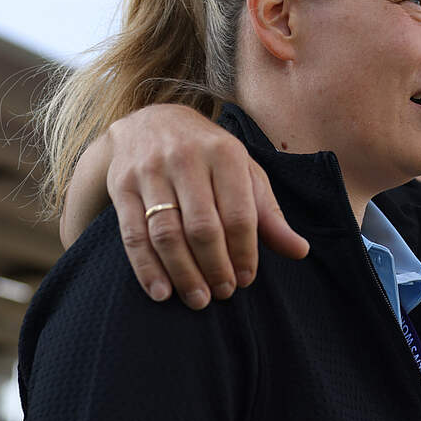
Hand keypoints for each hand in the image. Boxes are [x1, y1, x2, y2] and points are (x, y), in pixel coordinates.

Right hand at [61, 103, 309, 308]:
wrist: (152, 122)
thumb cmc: (210, 156)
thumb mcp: (245, 174)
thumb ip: (268, 214)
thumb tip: (300, 251)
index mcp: (224, 154)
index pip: (238, 214)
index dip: (244, 252)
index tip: (245, 280)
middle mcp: (185, 159)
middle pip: (202, 227)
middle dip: (215, 267)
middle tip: (223, 293)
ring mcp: (150, 172)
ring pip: (166, 233)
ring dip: (183, 273)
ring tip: (198, 299)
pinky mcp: (121, 186)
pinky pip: (133, 235)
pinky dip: (147, 268)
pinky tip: (161, 292)